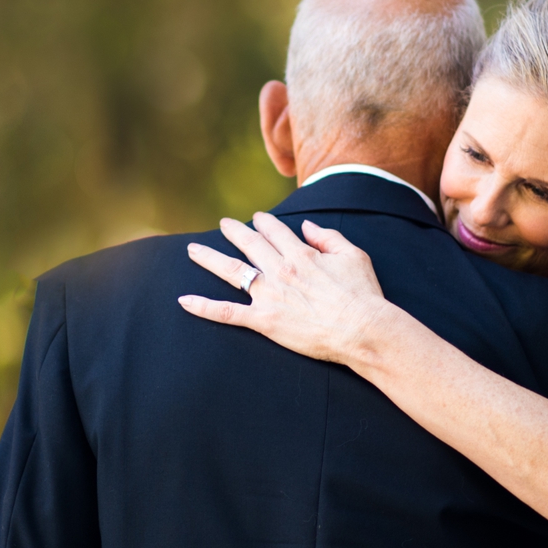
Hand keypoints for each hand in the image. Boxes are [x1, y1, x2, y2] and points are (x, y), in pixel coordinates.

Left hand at [182, 212, 389, 372]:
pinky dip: (204, 307)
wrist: (363, 329)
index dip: (265, 222)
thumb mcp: (353, 255)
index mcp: (301, 254)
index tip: (259, 218)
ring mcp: (270, 295)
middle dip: (235, 232)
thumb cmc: (363, 295)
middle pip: (250, 245)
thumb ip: (328, 237)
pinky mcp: (264, 321)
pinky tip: (184, 301)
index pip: (276, 232)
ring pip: (232, 271)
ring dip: (210, 258)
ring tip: (194, 249)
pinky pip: (228, 313)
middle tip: (224, 224)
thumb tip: (307, 226)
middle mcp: (281, 270)